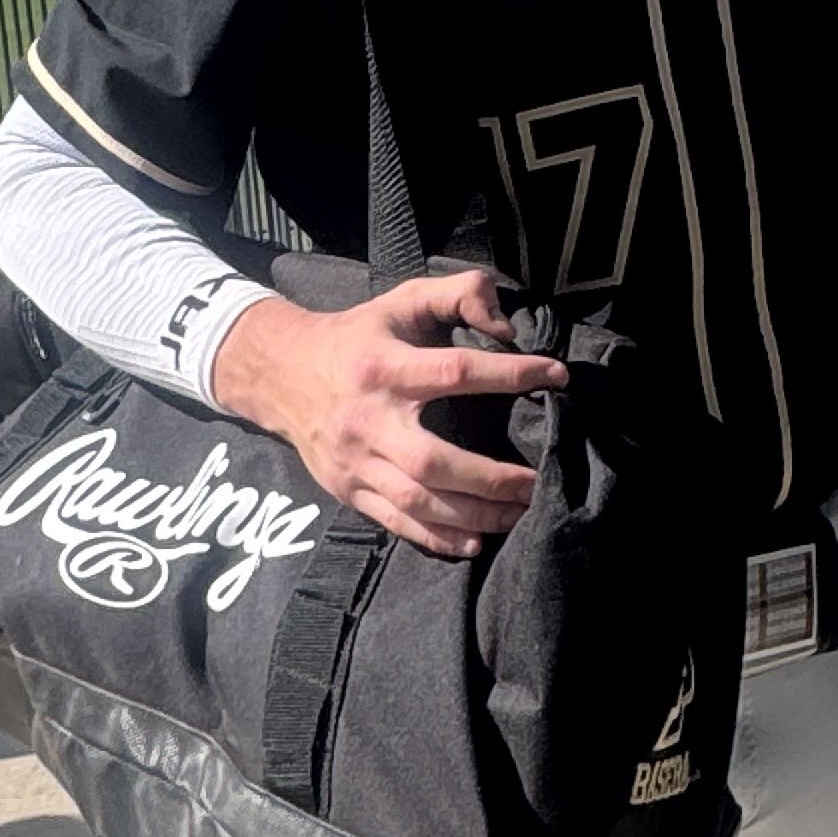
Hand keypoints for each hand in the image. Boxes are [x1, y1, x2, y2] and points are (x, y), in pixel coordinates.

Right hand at [212, 268, 565, 556]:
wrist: (280, 374)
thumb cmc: (357, 337)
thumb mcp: (402, 301)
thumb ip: (458, 295)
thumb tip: (506, 326)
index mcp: (385, 368)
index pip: (456, 373)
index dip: (510, 374)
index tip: (557, 377)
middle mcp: (369, 421)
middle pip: (434, 461)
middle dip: (492, 477)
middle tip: (539, 482)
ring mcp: (356, 462)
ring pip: (417, 501)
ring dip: (474, 514)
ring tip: (519, 513)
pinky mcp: (348, 490)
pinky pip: (395, 523)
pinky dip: (436, 538)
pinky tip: (474, 542)